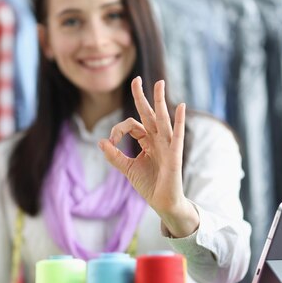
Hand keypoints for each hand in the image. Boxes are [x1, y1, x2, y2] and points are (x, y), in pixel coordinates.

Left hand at [98, 77, 198, 237]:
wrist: (163, 203)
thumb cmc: (149, 185)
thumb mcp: (127, 169)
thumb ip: (115, 156)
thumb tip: (101, 141)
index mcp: (148, 141)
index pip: (132, 125)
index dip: (118, 130)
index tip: (110, 141)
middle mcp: (158, 139)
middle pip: (148, 114)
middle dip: (142, 96)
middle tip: (136, 79)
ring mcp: (168, 145)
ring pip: (162, 119)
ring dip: (160, 101)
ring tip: (159, 83)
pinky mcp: (175, 155)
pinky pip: (178, 135)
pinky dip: (179, 121)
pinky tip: (180, 106)